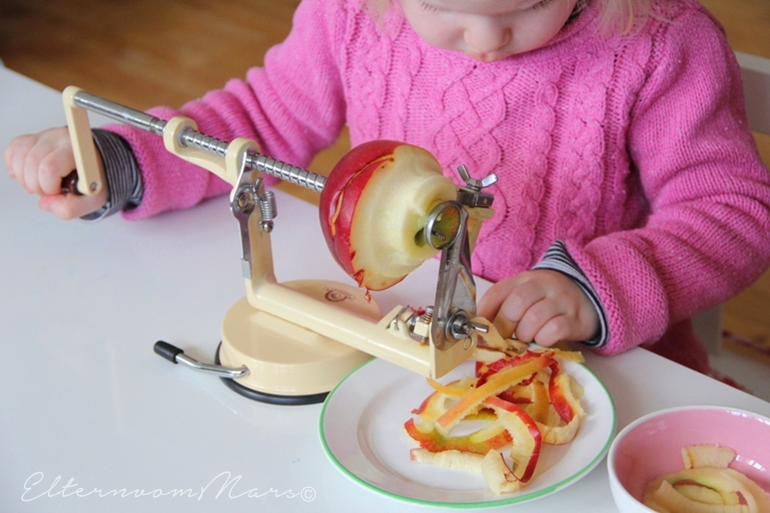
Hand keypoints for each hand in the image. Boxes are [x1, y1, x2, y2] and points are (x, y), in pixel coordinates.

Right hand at [4, 127, 106, 218]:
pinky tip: (27, 175)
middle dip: (35, 185)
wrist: (95, 165)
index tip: (59, 191)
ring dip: (24, 177)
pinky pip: (13, 150)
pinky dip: (15, 166)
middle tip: (48, 190)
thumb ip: (70, 208)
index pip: (49, 167)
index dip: (48, 186)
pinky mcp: (34, 138)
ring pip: (19, 156)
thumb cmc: (93, 181)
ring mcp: (46, 136)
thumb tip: (44, 203)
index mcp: (79, 152)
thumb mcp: (92, 201)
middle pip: (32, 162)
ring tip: (39, 184)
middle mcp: (61, 139)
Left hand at [477, 269, 598, 346]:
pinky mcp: (575, 318)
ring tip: (527, 337)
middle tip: (506, 336)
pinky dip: (543, 339)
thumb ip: (503, 307)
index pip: (498, 291)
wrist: (588, 296)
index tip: (480, 329)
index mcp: (524, 279)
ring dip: (525, 334)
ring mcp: (561, 300)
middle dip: (506, 325)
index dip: (485, 312)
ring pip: (534, 317)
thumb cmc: (548, 300)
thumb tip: (480, 330)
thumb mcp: (526, 296)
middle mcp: (543, 285)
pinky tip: (544, 339)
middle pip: (516, 303)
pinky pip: (554, 329)